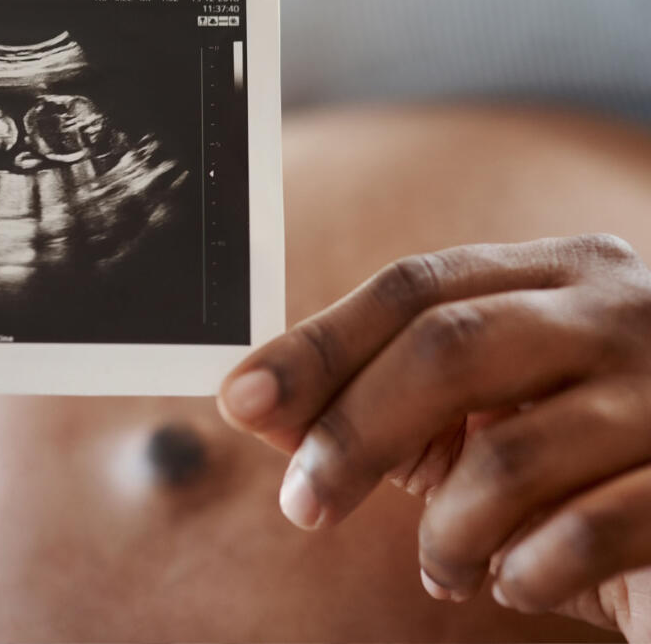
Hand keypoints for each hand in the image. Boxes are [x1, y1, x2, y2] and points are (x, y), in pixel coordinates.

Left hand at [218, 234, 650, 638]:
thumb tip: (256, 403)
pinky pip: (582, 534)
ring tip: (445, 567)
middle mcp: (622, 312)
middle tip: (302, 504)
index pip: (414, 286)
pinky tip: (514, 580)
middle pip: (447, 344)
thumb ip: (380, 403)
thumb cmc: (581, 460)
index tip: (240, 395)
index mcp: (560, 273)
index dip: (319, 342)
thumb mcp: (480, 418)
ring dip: (446, 531)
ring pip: (505, 453)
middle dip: (353, 430)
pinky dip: (520, 570)